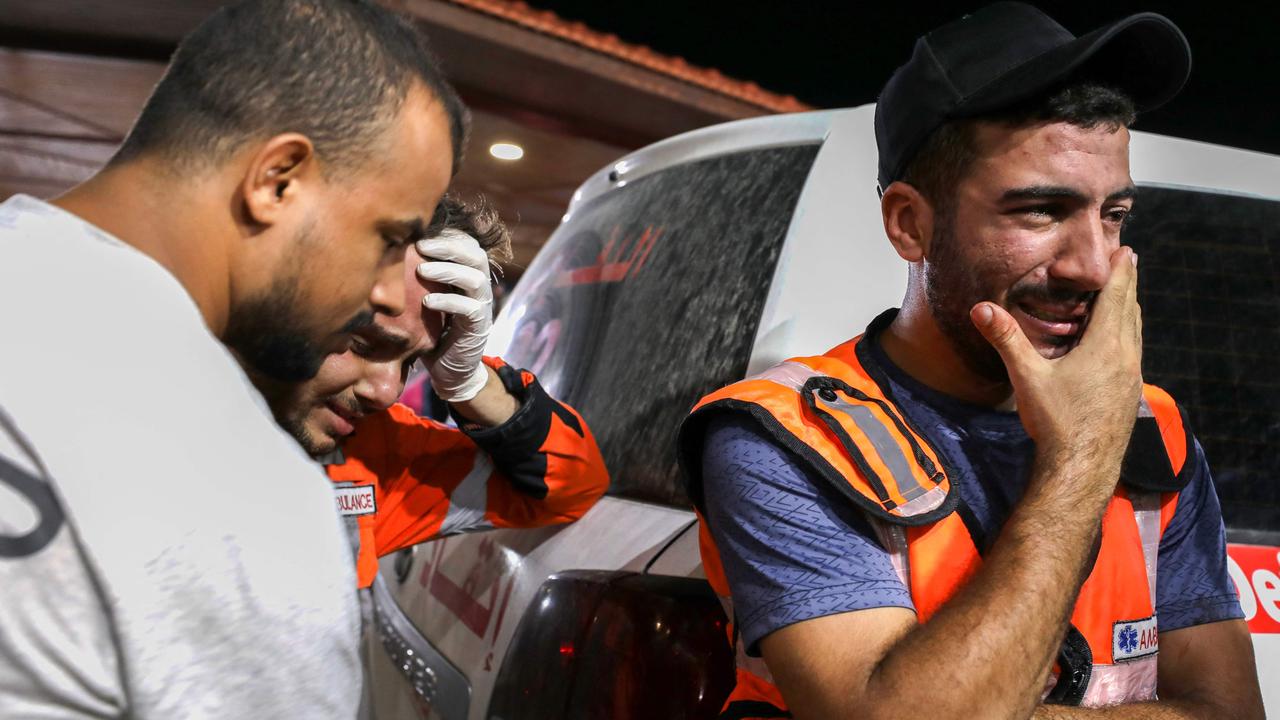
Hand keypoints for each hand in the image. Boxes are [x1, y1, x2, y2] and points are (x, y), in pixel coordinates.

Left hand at [416, 230, 492, 402]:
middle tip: (422, 244)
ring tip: (422, 269)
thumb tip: (386, 249)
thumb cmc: (431, 330)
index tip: (421, 230)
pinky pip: (470, 309)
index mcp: (468, 275)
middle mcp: (480, 287)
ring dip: (448, 270)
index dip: (449, 235)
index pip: (468, 244)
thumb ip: (416, 277)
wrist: (450, 370)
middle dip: (448, 246)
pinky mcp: (479, 328)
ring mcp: (482, 307)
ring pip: (475, 279)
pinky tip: (427, 302)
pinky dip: (448, 302)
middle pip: (475, 255)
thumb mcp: (423, 298)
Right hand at [970, 247, 1142, 459]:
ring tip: (1125, 296)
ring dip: (1130, 309)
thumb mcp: (1027, 377)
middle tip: (1126, 262)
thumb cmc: (1056, 422)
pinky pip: (1133, 352)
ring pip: (1135, 332)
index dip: (1120, 271)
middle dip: (1127, 284)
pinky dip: (1128, 334)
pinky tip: (1118, 344)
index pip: (1116, 297)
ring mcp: (1131, 377)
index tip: (1125, 250)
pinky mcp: (1129, 394)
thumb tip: (981, 308)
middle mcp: (1125, 357)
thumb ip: (1007, 339)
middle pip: (1131, 310)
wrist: (1082, 468)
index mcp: (1104, 346)